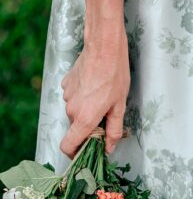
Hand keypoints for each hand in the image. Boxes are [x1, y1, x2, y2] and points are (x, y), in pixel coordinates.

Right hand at [60, 32, 129, 156]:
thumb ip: (113, 129)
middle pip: (75, 127)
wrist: (104, 45)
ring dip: (86, 108)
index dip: (75, 153)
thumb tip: (108, 148)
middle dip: (88, 125)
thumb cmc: (115, 73)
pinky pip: (73, 95)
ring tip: (103, 93)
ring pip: (75, 110)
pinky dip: (82, 94)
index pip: (68, 147)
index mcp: (84, 118)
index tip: (86, 150)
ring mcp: (67, 95)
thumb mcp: (120, 104)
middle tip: (106, 113)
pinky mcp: (66, 82)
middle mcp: (71, 109)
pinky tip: (95, 83)